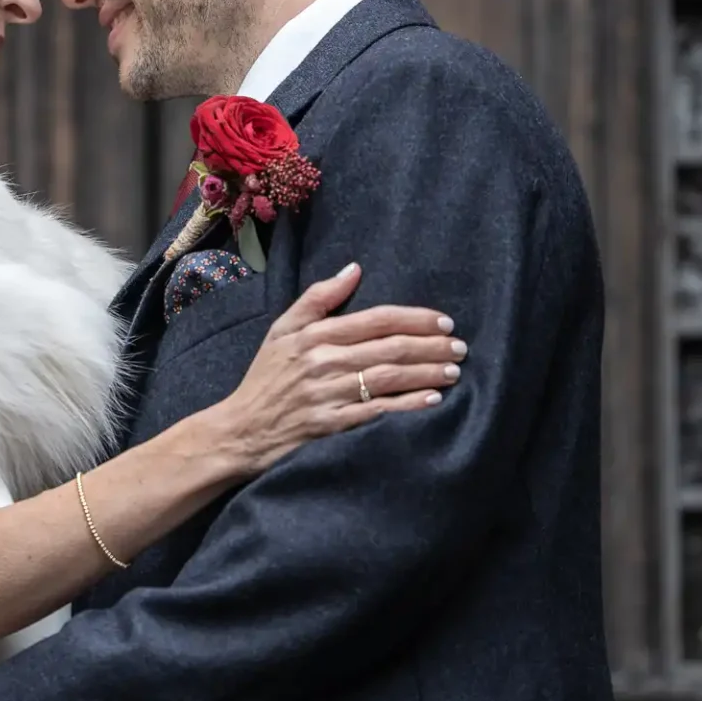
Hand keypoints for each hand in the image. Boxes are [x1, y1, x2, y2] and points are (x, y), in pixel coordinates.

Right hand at [207, 262, 464, 474]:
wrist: (241, 431)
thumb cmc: (266, 378)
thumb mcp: (282, 330)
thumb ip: (318, 298)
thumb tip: (354, 269)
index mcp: (315, 335)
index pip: (377, 319)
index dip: (415, 318)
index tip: (444, 322)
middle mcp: (324, 362)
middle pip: (390, 348)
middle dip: (431, 346)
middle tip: (460, 347)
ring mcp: (328, 395)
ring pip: (390, 378)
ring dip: (427, 373)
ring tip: (454, 370)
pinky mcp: (332, 425)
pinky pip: (379, 412)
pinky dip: (409, 405)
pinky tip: (433, 400)